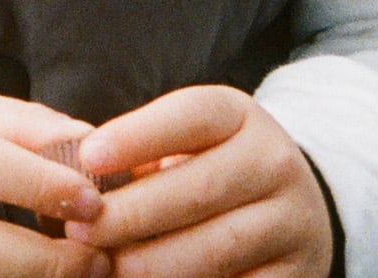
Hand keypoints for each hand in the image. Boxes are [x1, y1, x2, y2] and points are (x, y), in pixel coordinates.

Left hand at [65, 87, 332, 277]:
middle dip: (132, 213)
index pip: (191, 116)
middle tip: (81, 229)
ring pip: (218, 247)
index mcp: (239, 117)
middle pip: (200, 188)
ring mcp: (291, 221)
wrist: (296, 210)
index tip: (88, 157)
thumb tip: (79, 181)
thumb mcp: (189, 145)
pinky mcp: (298, 272)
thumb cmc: (212, 171)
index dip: (138, 136)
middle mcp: (273, 162)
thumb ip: (144, 156)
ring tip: (107, 266)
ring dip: (154, 263)